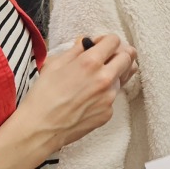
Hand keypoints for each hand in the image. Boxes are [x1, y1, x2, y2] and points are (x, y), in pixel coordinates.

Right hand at [0, 35, 135, 168]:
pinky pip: (112, 97)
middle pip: (129, 57)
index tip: (99, 45)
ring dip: (112, 74)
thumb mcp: (55, 64)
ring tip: (93, 81)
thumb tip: (89, 43)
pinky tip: (87, 99)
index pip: (115, 40)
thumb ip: (77, 50)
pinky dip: (104, 94)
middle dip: (119, 53)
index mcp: (90, 62)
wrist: (40, 128)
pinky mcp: (108, 113)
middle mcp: (105, 78)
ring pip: (122, 78)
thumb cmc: (43, 95)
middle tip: (107, 57)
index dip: (107, 40)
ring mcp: (109, 97)